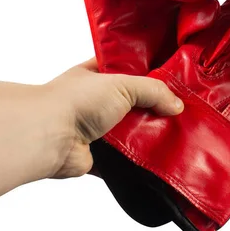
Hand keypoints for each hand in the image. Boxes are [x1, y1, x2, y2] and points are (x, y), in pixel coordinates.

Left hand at [42, 58, 183, 178]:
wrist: (49, 137)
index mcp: (96, 75)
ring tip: (177, 135)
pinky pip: (125, 159)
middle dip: (153, 108)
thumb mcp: (121, 84)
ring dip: (148, 136)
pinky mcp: (99, 156)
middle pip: (132, 103)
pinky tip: (160, 159)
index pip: (126, 69)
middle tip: (180, 110)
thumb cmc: (77, 101)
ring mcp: (96, 129)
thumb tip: (176, 104)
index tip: (172, 78)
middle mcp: (95, 101)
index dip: (148, 72)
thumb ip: (152, 90)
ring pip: (131, 132)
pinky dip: (139, 161)